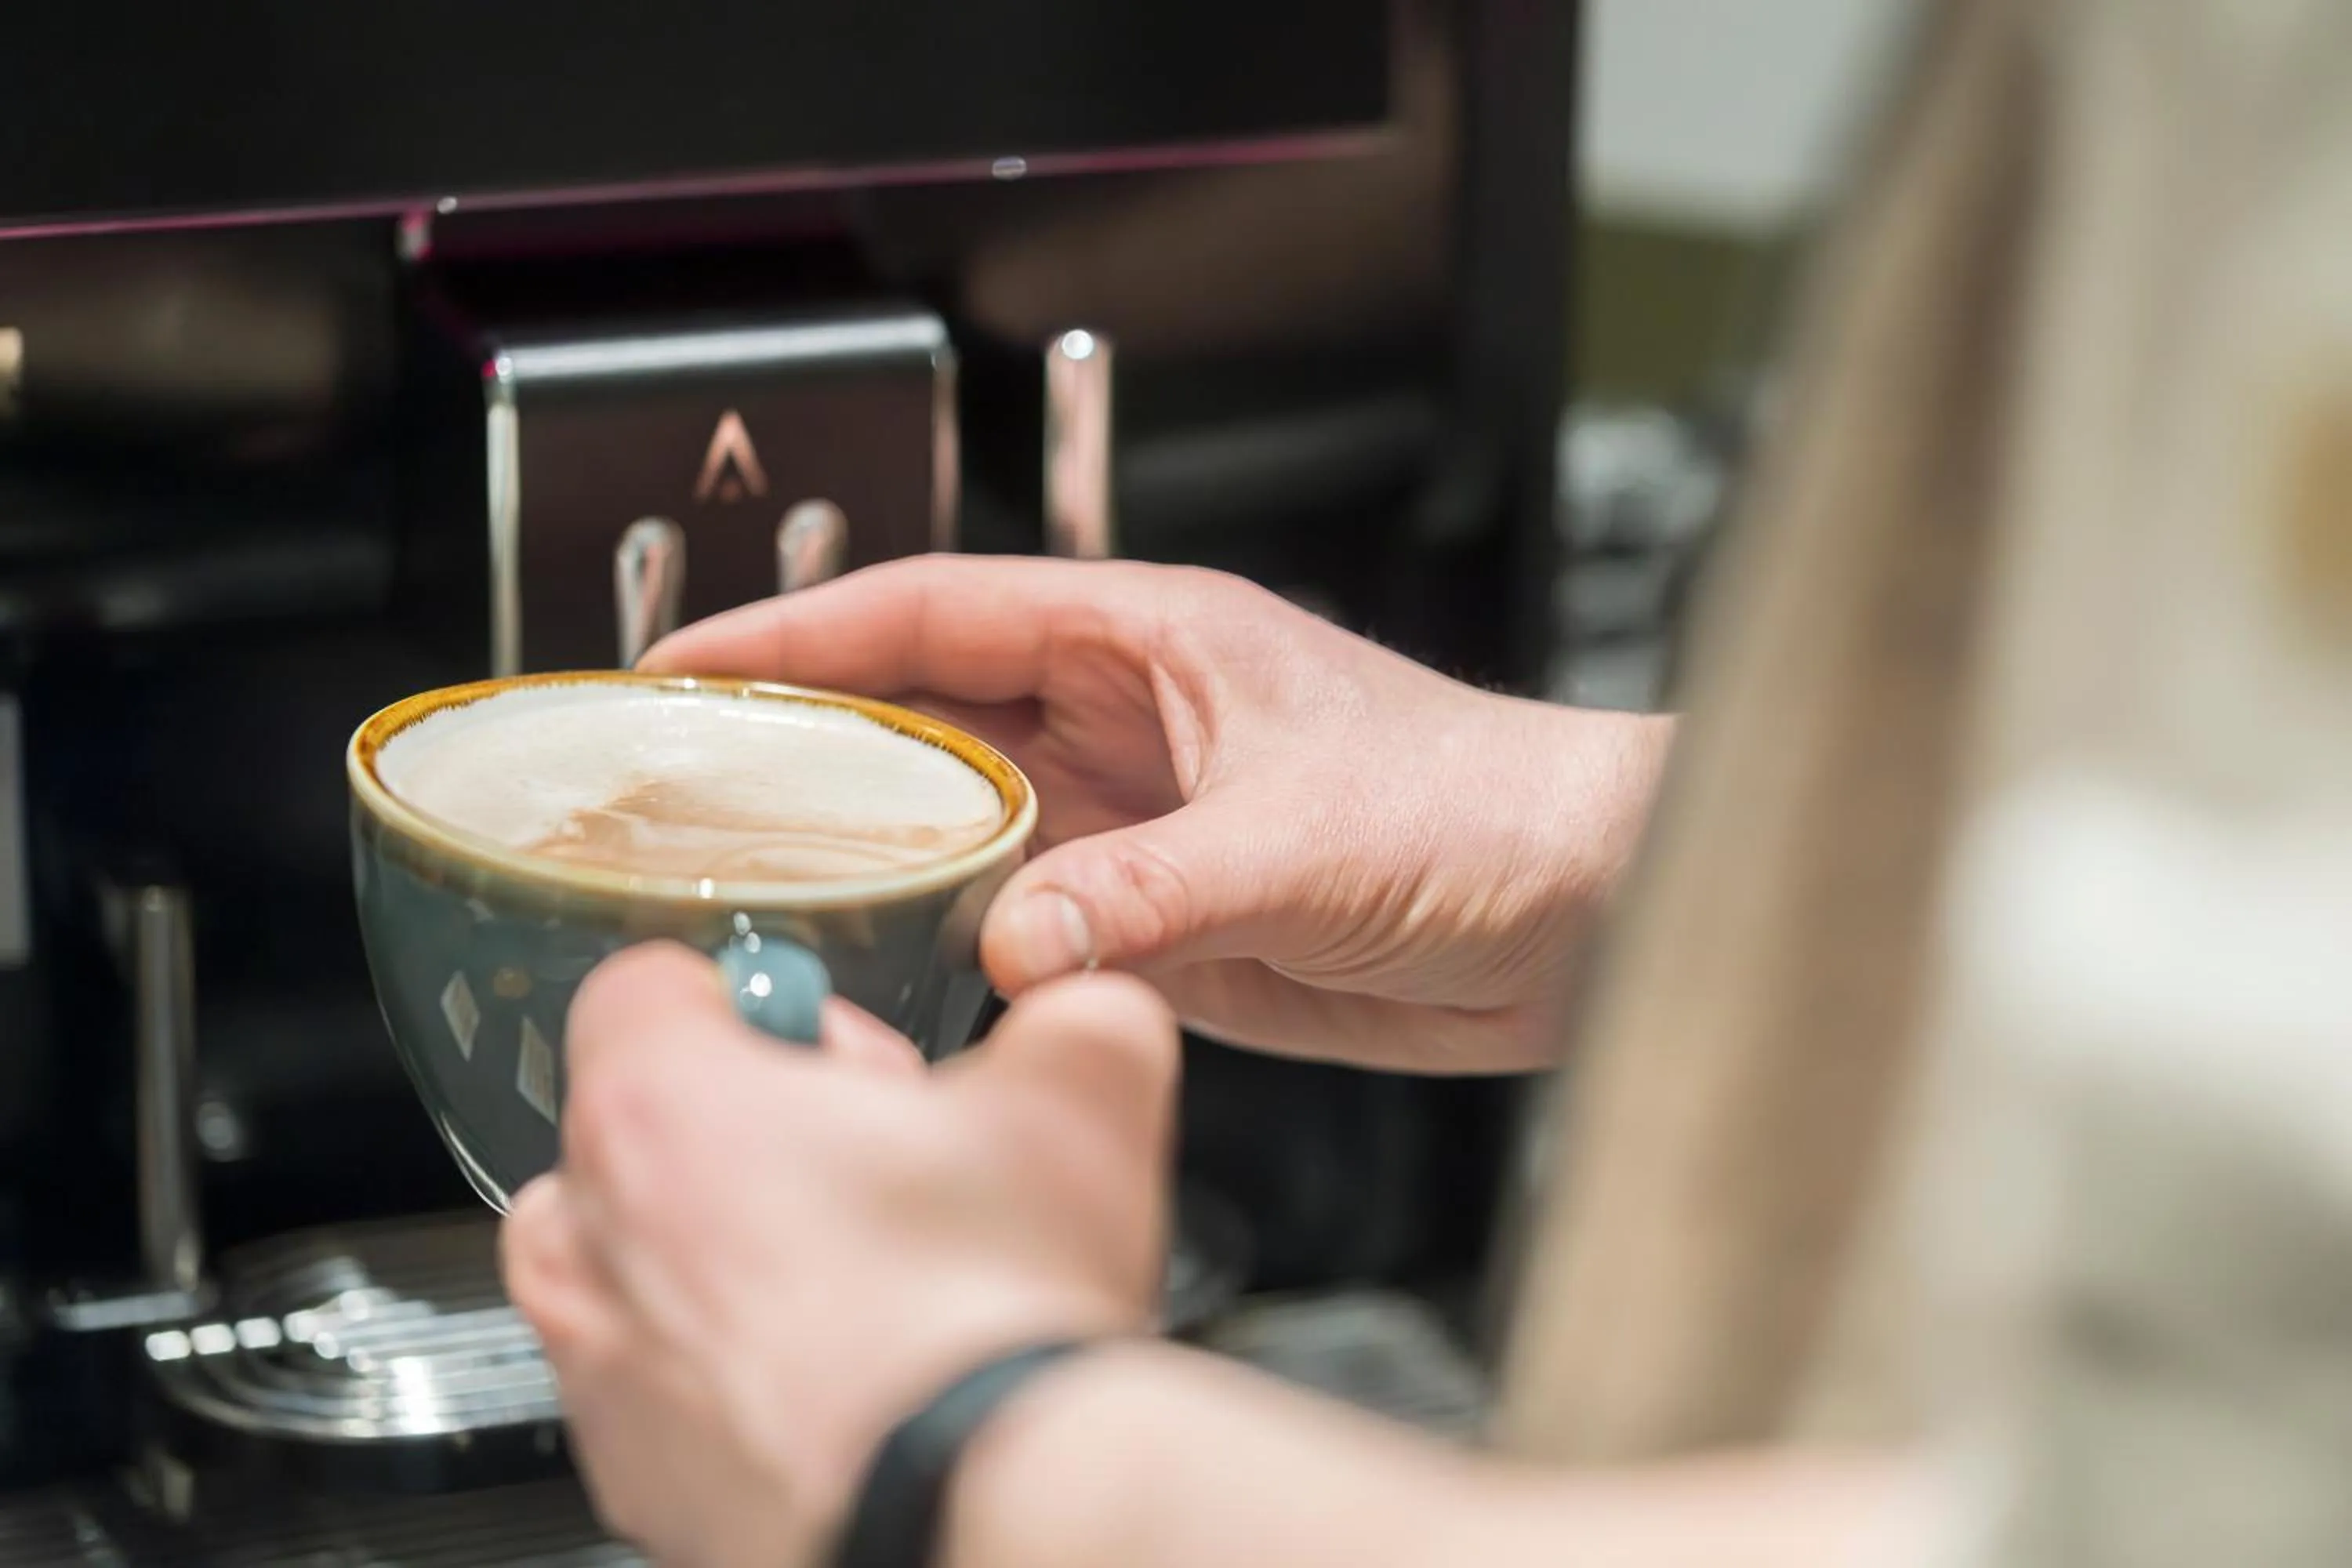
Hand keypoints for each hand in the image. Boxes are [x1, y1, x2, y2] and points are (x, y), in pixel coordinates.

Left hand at [501, 944, 1176, 1567]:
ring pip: (635, 1272)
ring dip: (729, 1260)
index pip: (648, 985)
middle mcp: (597, 1242)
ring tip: (863, 1286)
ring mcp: (608, 1377)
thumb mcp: (1088, 1089)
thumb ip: (1070, 1015)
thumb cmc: (991, 1317)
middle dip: (752, 1136)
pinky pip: (669, 1397)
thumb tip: (1078, 1015)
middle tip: (879, 1171)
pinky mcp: (644, 1486)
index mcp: (662, 1108)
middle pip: (635, 1131)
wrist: (986, 1511)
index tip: (838, 1050)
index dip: (766, 1001)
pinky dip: (743, 1381)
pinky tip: (857, 1385)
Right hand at [646, 557, 1669, 1070]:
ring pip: (965, 829)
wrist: (1589, 912)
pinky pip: (1027, 922)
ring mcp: (1140, 827)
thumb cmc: (1493, 808)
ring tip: (755, 891)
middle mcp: (1131, 727)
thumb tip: (1016, 940)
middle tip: (682, 796)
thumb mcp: (1305, 840)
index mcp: (1152, 643)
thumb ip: (1148, 894)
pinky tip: (893, 972)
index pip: (939, 613)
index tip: (690, 669)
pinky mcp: (1163, 920)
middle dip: (807, 750)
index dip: (803, 636)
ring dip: (875, 857)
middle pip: (927, 721)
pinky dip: (959, 944)